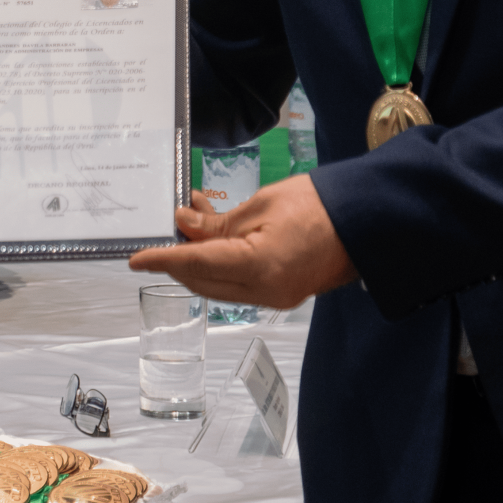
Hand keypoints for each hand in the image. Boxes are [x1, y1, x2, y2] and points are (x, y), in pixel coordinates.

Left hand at [126, 176, 357, 309]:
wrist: (366, 220)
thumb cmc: (320, 204)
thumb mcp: (261, 204)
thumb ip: (218, 222)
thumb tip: (183, 223)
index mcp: (261, 267)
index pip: (197, 265)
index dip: (163, 260)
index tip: (136, 258)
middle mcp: (266, 292)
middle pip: (204, 282)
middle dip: (178, 260)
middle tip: (164, 229)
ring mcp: (275, 298)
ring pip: (218, 286)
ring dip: (197, 261)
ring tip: (190, 223)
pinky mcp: (281, 294)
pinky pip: (237, 284)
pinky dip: (219, 265)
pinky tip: (214, 238)